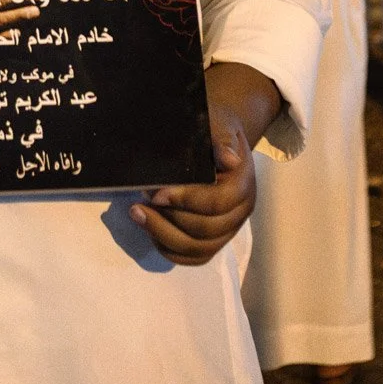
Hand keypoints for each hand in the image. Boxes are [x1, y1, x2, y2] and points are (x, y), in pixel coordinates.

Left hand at [133, 92, 257, 266]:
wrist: (220, 142)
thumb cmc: (214, 132)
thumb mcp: (218, 126)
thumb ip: (221, 140)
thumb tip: (228, 159)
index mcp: (244, 184)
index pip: (217, 203)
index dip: (185, 200)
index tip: (157, 193)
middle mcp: (241, 212)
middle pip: (205, 231)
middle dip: (167, 220)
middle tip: (138, 204)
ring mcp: (229, 230)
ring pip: (197, 248)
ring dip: (163, 235)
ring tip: (138, 215)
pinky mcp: (215, 240)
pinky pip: (194, 257)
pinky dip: (170, 250)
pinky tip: (151, 232)